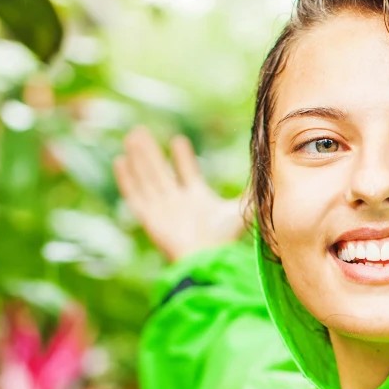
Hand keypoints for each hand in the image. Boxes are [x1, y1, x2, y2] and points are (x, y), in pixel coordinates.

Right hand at [113, 127, 245, 262]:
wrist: (205, 258)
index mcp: (199, 200)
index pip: (187, 174)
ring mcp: (162, 210)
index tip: (178, 140)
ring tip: (133, 135)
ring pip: (147, 178)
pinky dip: (127, 179)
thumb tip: (269, 170)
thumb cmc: (223, 239)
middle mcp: (178, 203)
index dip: (182, 158)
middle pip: (161, 172)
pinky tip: (120, 161)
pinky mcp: (149, 218)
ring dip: (139, 157)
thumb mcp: (239, 209)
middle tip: (142, 131)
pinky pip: (135, 195)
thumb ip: (250, 192)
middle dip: (151, 152)